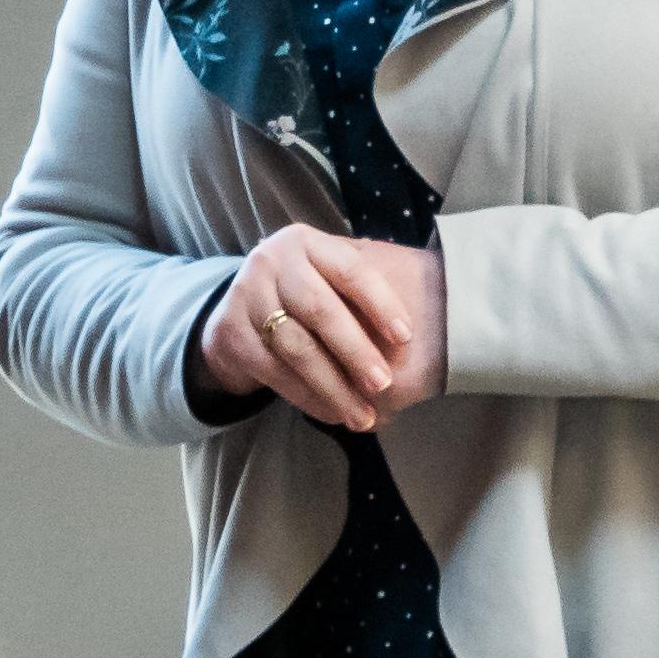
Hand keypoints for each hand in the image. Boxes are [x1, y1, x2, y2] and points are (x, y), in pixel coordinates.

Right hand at [194, 226, 449, 433]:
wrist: (238, 311)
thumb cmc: (306, 293)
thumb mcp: (330, 277)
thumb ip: (364, 290)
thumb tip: (426, 328)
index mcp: (305, 242)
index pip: (350, 270)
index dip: (380, 303)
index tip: (407, 337)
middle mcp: (271, 262)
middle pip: (319, 309)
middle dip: (355, 351)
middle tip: (384, 385)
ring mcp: (245, 297)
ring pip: (296, 348)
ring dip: (333, 387)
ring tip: (362, 415)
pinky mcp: (232, 336)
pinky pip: (275, 372)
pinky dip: (307, 397)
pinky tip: (333, 413)